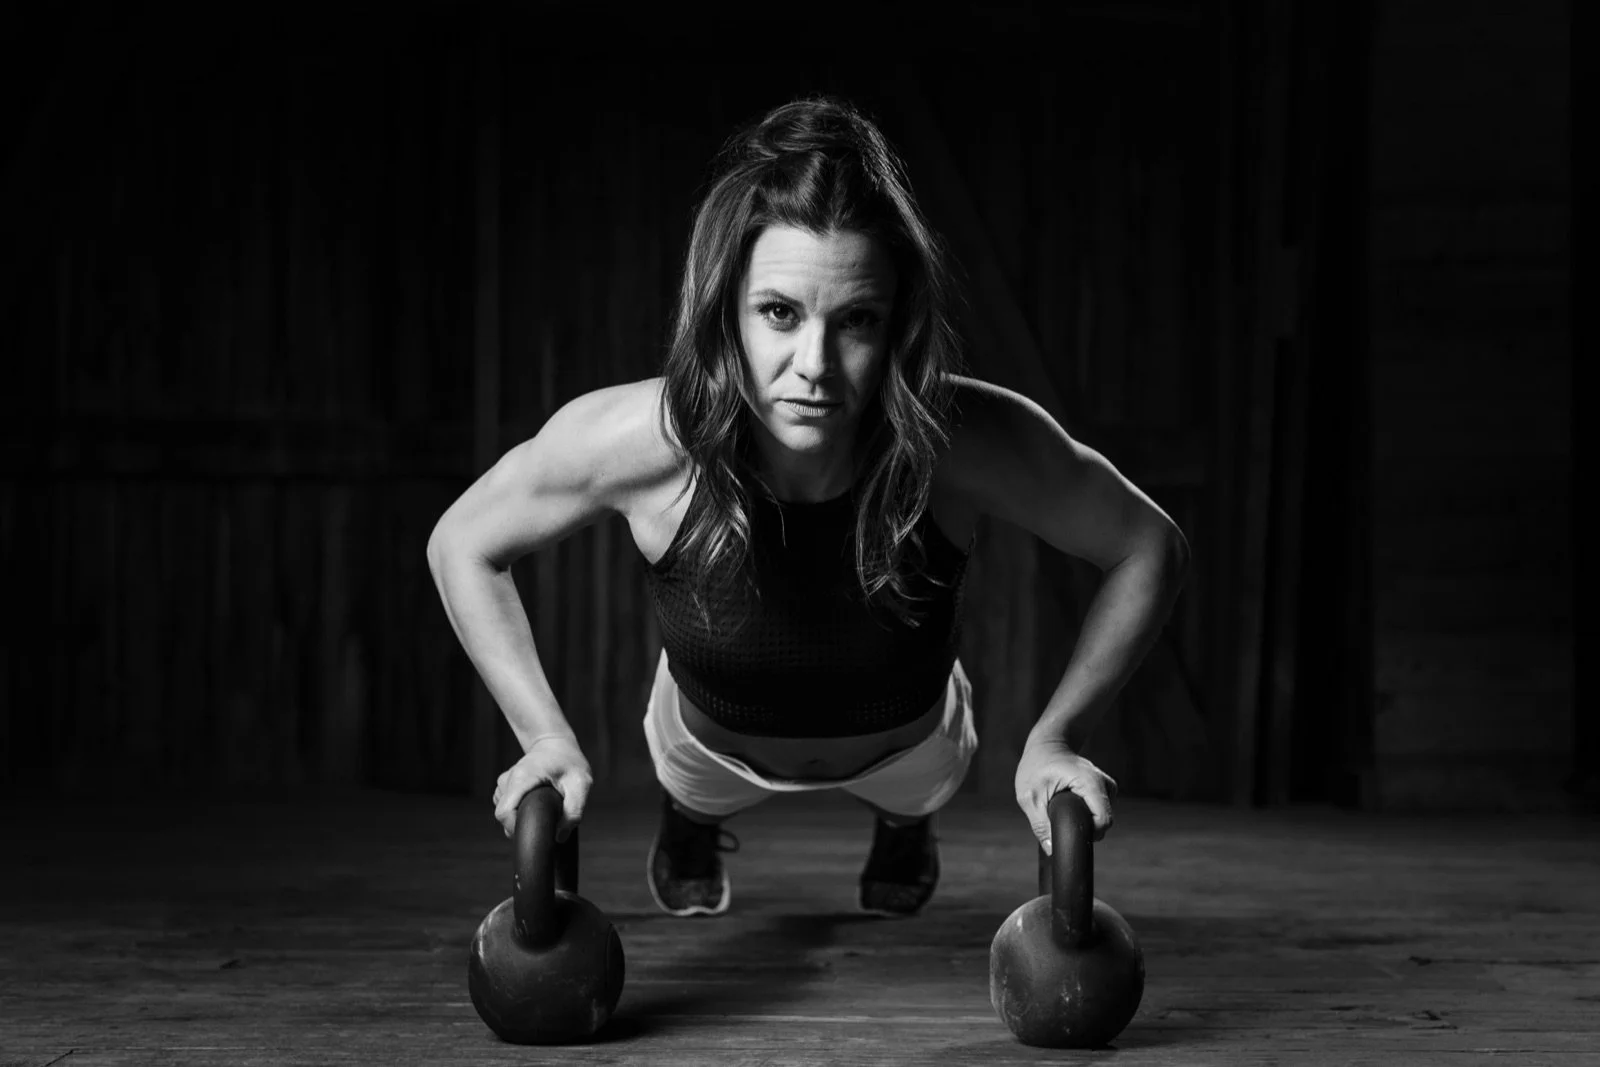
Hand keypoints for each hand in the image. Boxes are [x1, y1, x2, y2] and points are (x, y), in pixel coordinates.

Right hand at [492, 734, 592, 840]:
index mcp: (522, 777)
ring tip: (544, 807)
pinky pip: (507, 807)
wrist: (556, 744)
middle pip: (503, 816)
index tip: (535, 831)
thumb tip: (560, 837)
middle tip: (546, 820)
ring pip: (505, 813)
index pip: (504, 812)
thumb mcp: (580, 784)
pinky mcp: (505, 786)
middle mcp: (508, 780)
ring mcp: (504, 783)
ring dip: (522, 816)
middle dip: (522, 824)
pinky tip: (535, 804)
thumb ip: (574, 810)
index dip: (516, 828)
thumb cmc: (569, 762)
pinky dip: (520, 810)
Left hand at [1014, 736, 1117, 853]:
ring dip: (1083, 819)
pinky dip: (1085, 812)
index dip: (1087, 833)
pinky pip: (1099, 810)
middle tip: (1058, 818)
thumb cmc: (1037, 764)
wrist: (1047, 744)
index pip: (1103, 820)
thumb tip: (1051, 850)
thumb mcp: (1030, 796)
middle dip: (1083, 826)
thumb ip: (1040, 824)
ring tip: (1061, 807)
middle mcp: (1104, 783)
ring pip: (1102, 817)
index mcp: (1090, 782)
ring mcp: (1106, 785)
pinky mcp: (1103, 789)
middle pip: (1104, 821)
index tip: (1068, 832)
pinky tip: (1070, 805)